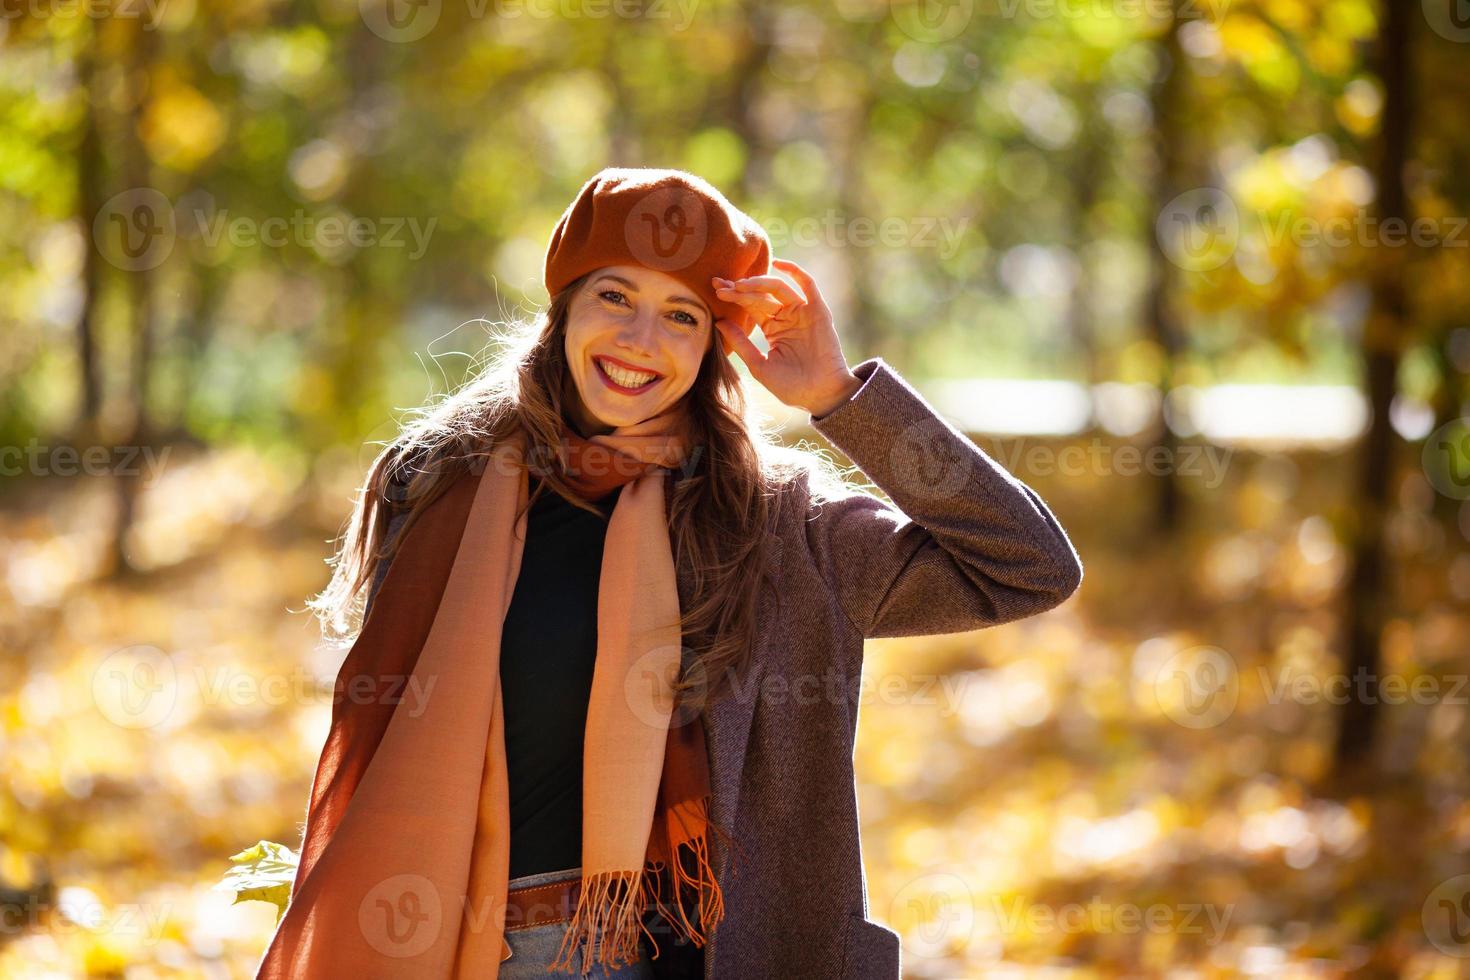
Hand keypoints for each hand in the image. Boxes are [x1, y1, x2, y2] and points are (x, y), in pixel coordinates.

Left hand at [712, 257, 861, 416]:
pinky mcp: (817, 311)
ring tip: (740, 285)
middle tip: (720, 285)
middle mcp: (787, 317)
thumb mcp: (759, 365)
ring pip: (778, 289)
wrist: (821, 396)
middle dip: (741, 289)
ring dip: (758, 283)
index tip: (716, 290)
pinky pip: (807, 285)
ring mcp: (803, 312)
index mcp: (773, 329)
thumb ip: (741, 343)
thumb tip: (718, 322)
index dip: (734, 297)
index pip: (750, 306)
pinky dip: (794, 271)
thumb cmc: (791, 387)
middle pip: (761, 295)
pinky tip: (777, 264)